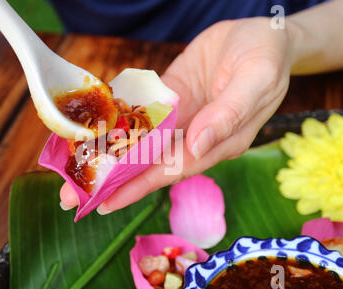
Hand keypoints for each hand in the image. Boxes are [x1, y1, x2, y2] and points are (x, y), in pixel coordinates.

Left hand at [61, 18, 293, 212]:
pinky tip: (93, 133)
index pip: (171, 169)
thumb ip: (229, 114)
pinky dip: (117, 123)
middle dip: (113, 179)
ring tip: (74, 170)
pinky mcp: (170, 98)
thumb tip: (198, 143)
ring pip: (140, 142)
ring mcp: (181, 118)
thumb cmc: (268, 57)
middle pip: (149, 163)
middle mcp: (194, 136)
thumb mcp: (256, 81)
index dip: (139, 185)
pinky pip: (140, 113)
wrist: (261, 33)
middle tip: (74, 196)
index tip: (106, 200)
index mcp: (217, 141)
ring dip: (109, 155)